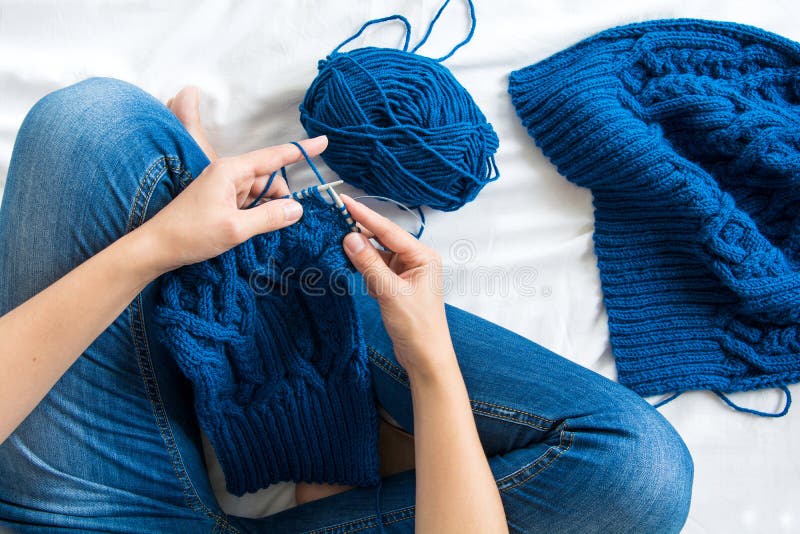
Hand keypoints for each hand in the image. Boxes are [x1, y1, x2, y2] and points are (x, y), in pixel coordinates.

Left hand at [140, 86, 328, 272]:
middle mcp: (229, 173)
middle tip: (267, 224)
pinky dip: (253, 216)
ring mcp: (224, 187)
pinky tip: (244, 231)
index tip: (325, 141)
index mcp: (232, 170)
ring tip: (246, 231)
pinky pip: (249, 203)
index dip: (302, 150)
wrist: (156, 247)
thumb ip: (270, 217)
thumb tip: (298, 208)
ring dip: (263, 211)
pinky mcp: (220, 201)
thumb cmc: (191, 234)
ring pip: (260, 194)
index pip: (275, 156)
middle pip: (270, 180)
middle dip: (277, 200)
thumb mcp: (236, 228)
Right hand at [341, 195, 452, 378]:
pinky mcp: (396, 284)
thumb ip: (369, 264)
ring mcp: (406, 272)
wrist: (425, 357)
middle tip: (334, 216)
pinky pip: (376, 267)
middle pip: (383, 238)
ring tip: (335, 235)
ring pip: (377, 253)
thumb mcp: (390, 292)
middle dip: (359, 229)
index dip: (364, 215)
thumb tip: (350, 237)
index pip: (389, 230)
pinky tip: (348, 258)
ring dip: (359, 248)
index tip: (344, 201)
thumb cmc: (417, 327)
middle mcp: (416, 259)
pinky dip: (363, 265)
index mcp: (423, 256)